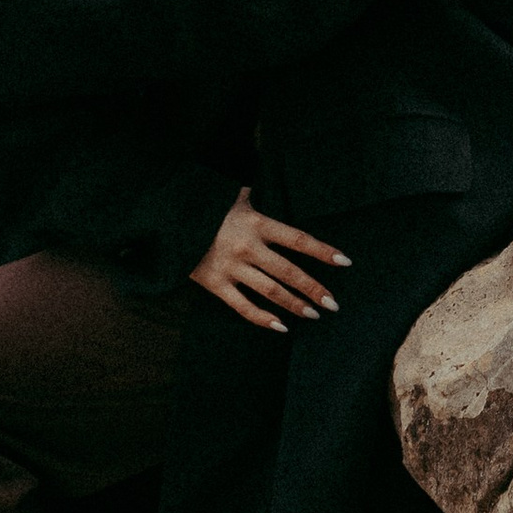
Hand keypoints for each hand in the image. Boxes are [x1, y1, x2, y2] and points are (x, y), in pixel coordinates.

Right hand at [191, 187, 350, 333]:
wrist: (168, 219)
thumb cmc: (206, 207)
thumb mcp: (233, 197)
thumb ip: (250, 198)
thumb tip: (256, 185)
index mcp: (257, 223)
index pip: (298, 239)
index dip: (323, 251)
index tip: (345, 262)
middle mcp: (248, 246)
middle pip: (289, 271)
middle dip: (314, 289)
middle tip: (333, 303)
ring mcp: (232, 267)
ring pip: (270, 291)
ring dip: (295, 304)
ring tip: (313, 314)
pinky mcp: (215, 283)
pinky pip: (242, 306)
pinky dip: (263, 319)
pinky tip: (281, 327)